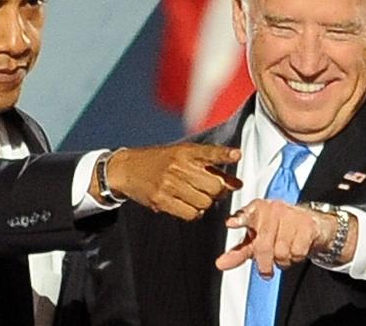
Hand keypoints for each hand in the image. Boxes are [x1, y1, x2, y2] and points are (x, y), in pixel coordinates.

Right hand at [101, 143, 241, 220]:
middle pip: (214, 186)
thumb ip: (211, 168)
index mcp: (185, 152)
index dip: (224, 154)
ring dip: (205, 203)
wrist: (127, 169)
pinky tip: (188, 205)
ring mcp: (169, 184)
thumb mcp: (183, 156)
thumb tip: (237, 184)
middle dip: (218, 191)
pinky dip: (194, 213)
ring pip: (205, 202)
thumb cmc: (159, 161)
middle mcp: (178, 166)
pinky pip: (191, 214)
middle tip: (211, 190)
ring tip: (196, 196)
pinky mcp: (161, 200)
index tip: (237, 155)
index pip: (209, 152)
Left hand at [215, 199, 356, 275]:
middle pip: (263, 245)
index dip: (238, 219)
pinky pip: (297, 252)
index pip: (245, 215)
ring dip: (282, 260)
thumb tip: (220, 264)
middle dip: (264, 263)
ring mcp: (291, 215)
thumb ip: (238, 252)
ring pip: (281, 252)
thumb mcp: (256, 240)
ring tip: (284, 252)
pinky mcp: (307, 224)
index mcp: (256, 210)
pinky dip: (296, 257)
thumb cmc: (277, 231)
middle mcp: (272, 209)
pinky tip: (296, 248)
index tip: (230, 223)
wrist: (310, 224)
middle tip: (266, 270)